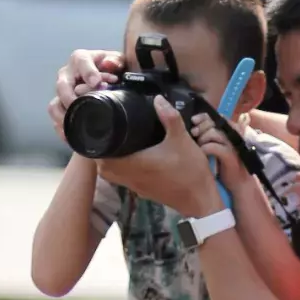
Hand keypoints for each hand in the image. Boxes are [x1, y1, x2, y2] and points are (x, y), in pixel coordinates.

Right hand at [48, 48, 123, 140]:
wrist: (110, 85)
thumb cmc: (112, 71)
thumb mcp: (118, 63)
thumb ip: (115, 61)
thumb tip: (109, 64)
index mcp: (82, 60)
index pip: (81, 62)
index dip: (88, 72)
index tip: (96, 82)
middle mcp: (68, 75)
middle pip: (62, 86)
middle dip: (71, 97)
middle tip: (83, 106)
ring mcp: (63, 92)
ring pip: (54, 105)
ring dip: (64, 116)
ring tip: (75, 124)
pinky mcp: (61, 107)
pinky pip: (56, 120)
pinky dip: (62, 128)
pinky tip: (71, 136)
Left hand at [99, 97, 221, 216]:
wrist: (201, 199)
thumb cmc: (190, 170)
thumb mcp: (181, 139)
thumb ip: (169, 117)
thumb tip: (157, 99)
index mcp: (135, 165)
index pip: (103, 160)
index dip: (98, 148)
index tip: (102, 134)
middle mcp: (132, 178)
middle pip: (104, 170)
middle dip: (103, 156)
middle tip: (109, 139)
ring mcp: (138, 188)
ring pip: (115, 177)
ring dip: (113, 164)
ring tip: (119, 148)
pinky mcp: (145, 193)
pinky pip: (126, 182)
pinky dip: (124, 172)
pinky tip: (136, 161)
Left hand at [190, 112, 250, 192]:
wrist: (236, 182)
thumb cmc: (222, 164)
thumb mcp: (214, 146)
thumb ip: (207, 135)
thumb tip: (192, 128)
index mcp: (228, 130)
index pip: (215, 117)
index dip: (203, 117)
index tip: (194, 121)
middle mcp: (232, 135)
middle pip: (213, 123)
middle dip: (201, 127)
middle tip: (194, 133)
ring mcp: (232, 145)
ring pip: (214, 133)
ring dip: (202, 138)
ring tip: (198, 147)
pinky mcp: (231, 156)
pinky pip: (214, 147)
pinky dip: (205, 149)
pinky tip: (202, 154)